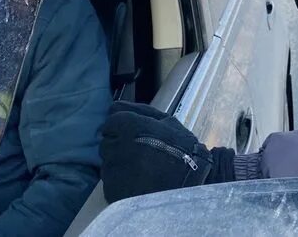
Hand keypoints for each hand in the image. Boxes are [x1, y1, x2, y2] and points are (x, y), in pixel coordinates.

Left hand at [100, 102, 234, 202]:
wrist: (191, 184)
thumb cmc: (181, 148)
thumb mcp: (166, 121)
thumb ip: (139, 110)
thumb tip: (114, 106)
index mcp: (128, 125)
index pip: (110, 122)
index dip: (123, 128)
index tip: (135, 136)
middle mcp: (116, 146)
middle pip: (106, 142)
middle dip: (119, 145)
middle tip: (140, 153)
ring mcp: (112, 170)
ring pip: (107, 162)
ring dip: (119, 163)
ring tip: (140, 169)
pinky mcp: (112, 191)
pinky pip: (110, 182)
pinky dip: (120, 181)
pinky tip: (137, 182)